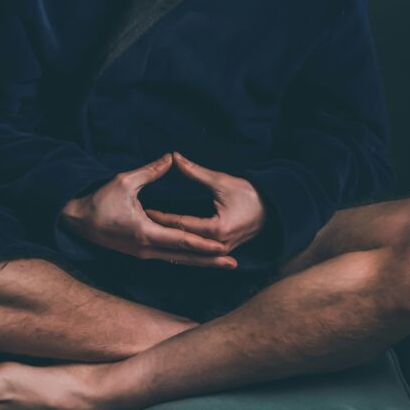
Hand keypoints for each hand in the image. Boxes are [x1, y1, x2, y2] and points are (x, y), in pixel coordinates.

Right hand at [59, 152, 238, 267]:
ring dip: (201, 263)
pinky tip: (198, 259)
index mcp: (145, 232)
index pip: (181, 240)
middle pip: (184, 257)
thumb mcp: (125, 181)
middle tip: (234, 264)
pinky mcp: (141, 253)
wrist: (78, 221)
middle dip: (210, 260)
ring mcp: (143, 253)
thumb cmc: (99, 200)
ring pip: (178, 260)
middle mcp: (147, 249)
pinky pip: (168, 258)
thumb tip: (171, 157)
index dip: (204, 244)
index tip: (224, 246)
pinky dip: (186, 259)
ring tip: (223, 265)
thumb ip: (151, 171)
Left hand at [143, 151, 266, 256]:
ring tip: (145, 237)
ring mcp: (220, 252)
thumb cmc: (249, 193)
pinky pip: (195, 252)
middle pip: (181, 240)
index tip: (142, 209)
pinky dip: (180, 247)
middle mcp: (217, 245)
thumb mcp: (221, 181)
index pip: (180, 224)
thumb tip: (173, 157)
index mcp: (216, 229)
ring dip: (167, 243)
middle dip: (159, 231)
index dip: (160, 216)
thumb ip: (195, 171)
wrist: (273, 209)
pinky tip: (165, 245)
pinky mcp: (221, 251)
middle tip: (136, 224)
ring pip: (187, 250)